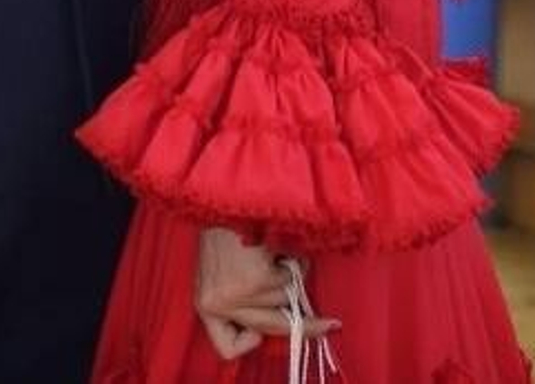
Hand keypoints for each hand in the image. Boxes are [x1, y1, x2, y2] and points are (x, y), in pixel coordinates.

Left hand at [194, 227, 336, 360]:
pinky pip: (291, 278)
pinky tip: (277, 242)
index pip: (227, 346)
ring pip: (285, 297)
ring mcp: (238, 293)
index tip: (265, 334)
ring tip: (274, 246)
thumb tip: (288, 313)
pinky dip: (294, 259)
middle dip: (305, 326)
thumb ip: (243, 295)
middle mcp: (219, 303)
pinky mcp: (257, 279)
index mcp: (205, 302)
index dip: (250, 342)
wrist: (225, 188)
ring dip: (290, 272)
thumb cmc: (225, 221)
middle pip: (270, 328)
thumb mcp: (222, 266)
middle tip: (329, 325)